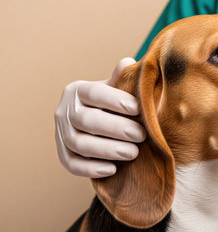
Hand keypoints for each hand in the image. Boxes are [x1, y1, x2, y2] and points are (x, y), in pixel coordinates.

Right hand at [54, 57, 146, 177]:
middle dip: (116, 129)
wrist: (102, 123)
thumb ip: (123, 78)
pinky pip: (72, 164)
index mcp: (78, 90)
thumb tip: (129, 62)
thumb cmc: (114, 103)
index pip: (94, 93)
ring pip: (80, 144)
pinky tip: (112, 169)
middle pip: (88, 120)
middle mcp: (65, 111)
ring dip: (107, 150)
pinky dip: (91, 169)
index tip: (137, 108)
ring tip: (133, 153)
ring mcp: (61, 134)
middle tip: (141, 135)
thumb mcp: (118, 88)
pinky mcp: (64, 154)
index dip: (114, 100)